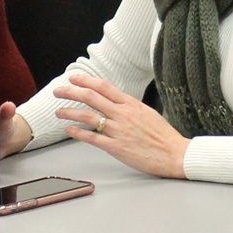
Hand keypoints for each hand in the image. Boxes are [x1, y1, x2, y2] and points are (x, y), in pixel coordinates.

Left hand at [54, 74, 188, 178]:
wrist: (175, 154)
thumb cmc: (164, 136)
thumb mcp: (147, 113)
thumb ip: (130, 107)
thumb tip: (116, 103)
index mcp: (131, 104)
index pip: (103, 86)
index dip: (85, 80)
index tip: (73, 78)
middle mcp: (123, 114)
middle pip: (91, 97)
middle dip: (70, 92)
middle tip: (58, 91)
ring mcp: (119, 130)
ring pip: (88, 116)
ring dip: (69, 112)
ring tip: (58, 111)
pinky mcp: (116, 147)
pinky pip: (92, 138)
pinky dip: (78, 133)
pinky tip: (68, 130)